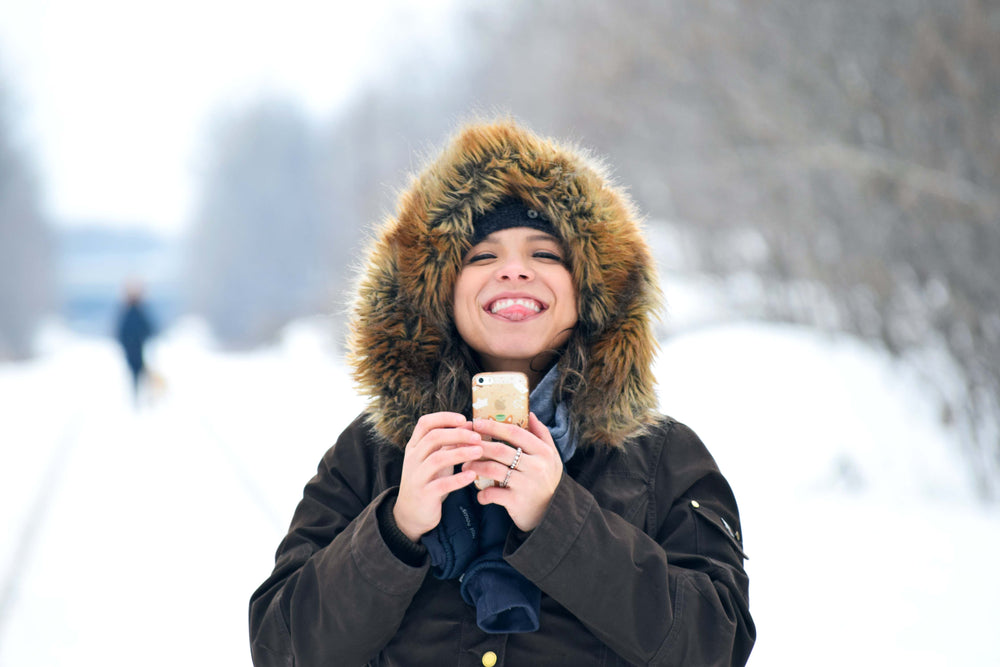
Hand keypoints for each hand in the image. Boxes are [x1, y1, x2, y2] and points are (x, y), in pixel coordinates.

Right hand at [393, 412, 482, 541]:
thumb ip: (450, 443)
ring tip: (479, 452)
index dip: (444, 418)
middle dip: (457, 434)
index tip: (464, 419)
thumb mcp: (437, 458)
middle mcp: (413, 459)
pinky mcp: (424, 494)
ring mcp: (416, 476)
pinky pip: (441, 484)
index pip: (425, 423)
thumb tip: (469, 424)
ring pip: (437, 459)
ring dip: (460, 453)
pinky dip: (458, 479)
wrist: (411, 513)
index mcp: (415, 446)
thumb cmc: (429, 480)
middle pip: (433, 438)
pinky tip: (472, 475)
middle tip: (477, 437)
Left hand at [462, 413, 562, 531]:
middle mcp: (536, 466)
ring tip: (465, 466)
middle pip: (500, 450)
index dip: (494, 426)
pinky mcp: (517, 501)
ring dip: (475, 467)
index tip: (477, 423)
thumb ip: (542, 434)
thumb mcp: (551, 457)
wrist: (552, 515)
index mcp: (543, 452)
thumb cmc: (547, 481)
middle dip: (479, 446)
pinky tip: (479, 494)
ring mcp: (526, 484)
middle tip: (463, 444)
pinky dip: (482, 494)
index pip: (515, 433)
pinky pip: (492, 493)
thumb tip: (529, 414)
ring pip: (493, 469)